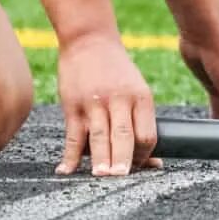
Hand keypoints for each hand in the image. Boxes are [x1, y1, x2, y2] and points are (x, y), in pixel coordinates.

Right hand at [56, 34, 160, 175]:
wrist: (89, 39)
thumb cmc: (116, 71)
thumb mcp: (136, 90)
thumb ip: (141, 122)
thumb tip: (151, 160)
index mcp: (141, 97)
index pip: (147, 134)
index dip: (144, 156)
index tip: (139, 169)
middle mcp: (119, 100)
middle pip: (124, 137)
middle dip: (123, 161)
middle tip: (120, 179)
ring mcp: (94, 103)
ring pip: (99, 137)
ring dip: (99, 160)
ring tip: (100, 177)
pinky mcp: (73, 105)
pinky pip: (73, 135)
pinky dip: (70, 155)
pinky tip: (66, 170)